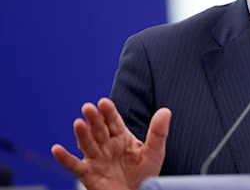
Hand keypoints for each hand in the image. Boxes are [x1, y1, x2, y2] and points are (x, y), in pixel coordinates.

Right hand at [51, 98, 170, 189]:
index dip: (108, 112)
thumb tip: (166, 111)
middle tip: (89, 107)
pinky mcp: (89, 174)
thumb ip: (158, 132)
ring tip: (78, 123)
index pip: (114, 121)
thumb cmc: (146, 174)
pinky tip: (57, 149)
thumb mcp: (155, 152)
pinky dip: (65, 159)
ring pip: (87, 144)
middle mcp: (107, 146)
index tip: (104, 102)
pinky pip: (75, 166)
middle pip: (99, 130)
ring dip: (81, 134)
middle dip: (94, 119)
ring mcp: (97, 159)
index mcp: (121, 137)